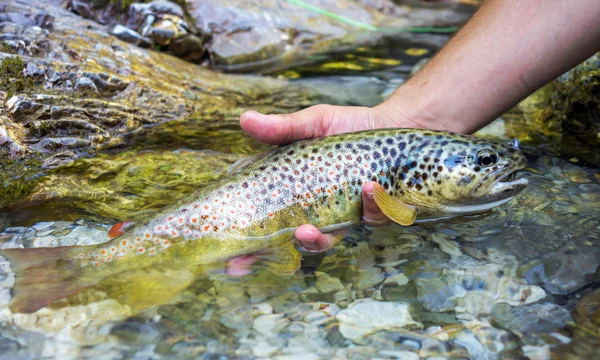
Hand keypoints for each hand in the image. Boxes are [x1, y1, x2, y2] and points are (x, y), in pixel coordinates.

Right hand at [240, 103, 415, 251]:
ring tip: (313, 225)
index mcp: (296, 195)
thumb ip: (283, 129)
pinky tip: (370, 186)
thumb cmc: (348, 126)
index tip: (235, 263)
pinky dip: (371, 203)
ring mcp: (347, 215)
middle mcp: (319, 211)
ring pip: (334, 239)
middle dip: (288, 250)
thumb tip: (245, 119)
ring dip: (323, 237)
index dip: (251, 249)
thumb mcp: (313, 123)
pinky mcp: (376, 211)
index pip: (268, 225)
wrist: (392, 123)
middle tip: (293, 237)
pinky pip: (373, 217)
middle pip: (298, 242)